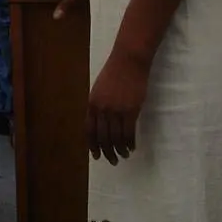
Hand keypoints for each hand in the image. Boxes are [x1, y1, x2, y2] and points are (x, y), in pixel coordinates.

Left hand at [86, 49, 150, 164]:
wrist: (128, 60)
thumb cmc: (115, 72)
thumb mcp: (99, 89)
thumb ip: (98, 105)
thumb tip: (99, 122)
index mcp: (92, 103)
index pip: (89, 130)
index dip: (92, 145)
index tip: (96, 156)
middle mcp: (101, 109)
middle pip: (102, 137)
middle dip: (107, 152)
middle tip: (112, 161)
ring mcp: (115, 110)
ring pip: (116, 138)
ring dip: (120, 150)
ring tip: (123, 155)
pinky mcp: (130, 110)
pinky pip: (129, 133)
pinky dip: (130, 143)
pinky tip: (132, 147)